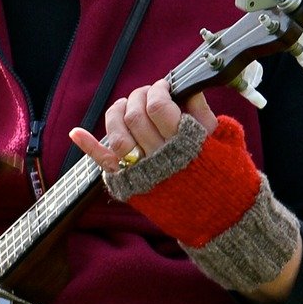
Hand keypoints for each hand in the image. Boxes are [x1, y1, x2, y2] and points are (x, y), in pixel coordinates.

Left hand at [68, 79, 215, 173]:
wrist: (222, 217)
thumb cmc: (226, 176)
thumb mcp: (224, 141)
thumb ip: (203, 114)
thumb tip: (187, 90)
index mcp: (185, 143)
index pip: (158, 106)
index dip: (157, 90)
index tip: (163, 86)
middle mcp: (160, 158)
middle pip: (135, 117)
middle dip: (138, 97)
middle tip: (147, 94)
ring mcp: (143, 172)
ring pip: (117, 136)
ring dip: (116, 114)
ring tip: (126, 106)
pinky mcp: (131, 184)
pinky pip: (105, 163)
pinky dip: (88, 146)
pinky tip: (76, 132)